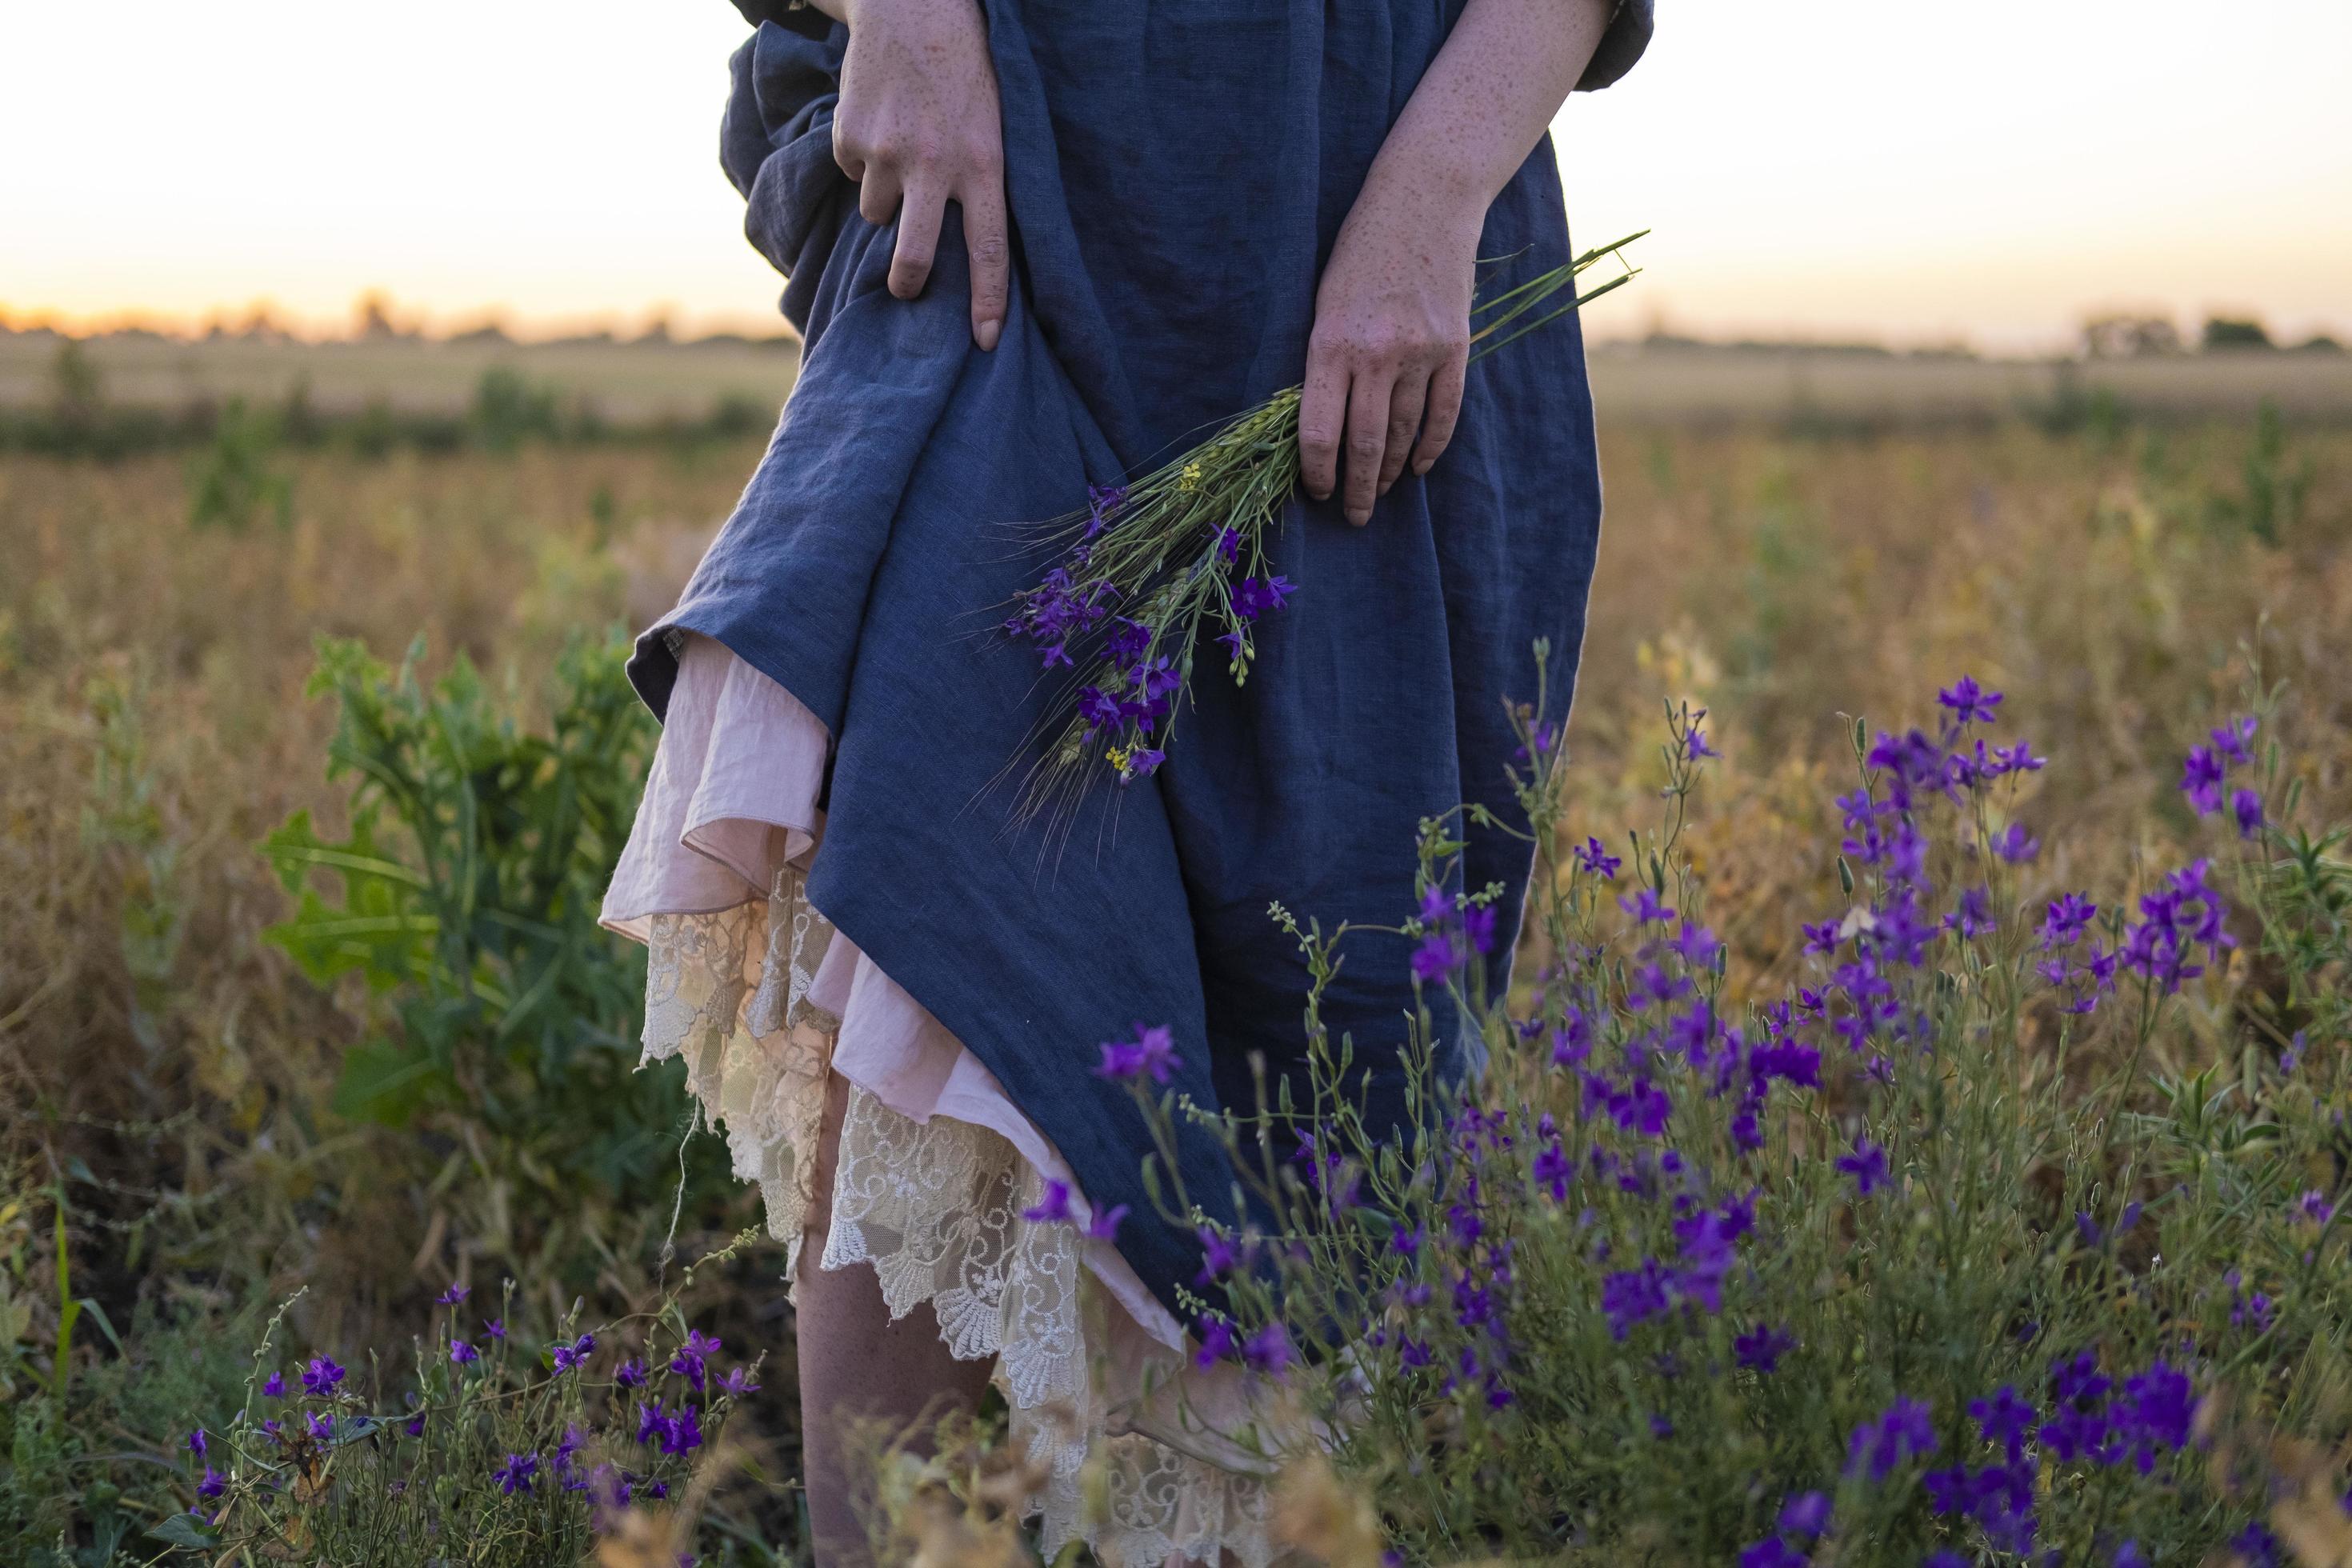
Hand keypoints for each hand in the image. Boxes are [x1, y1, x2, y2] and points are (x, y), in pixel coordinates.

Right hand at [830, 0, 1009, 349]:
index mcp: (983, 164)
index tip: (987, 343)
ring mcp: (887, 153)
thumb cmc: (964, 72)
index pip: (989, 249)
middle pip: (914, 255)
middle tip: (906, 288)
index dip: (988, 301)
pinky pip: (852, 173)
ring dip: (886, 197)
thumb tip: (959, 250)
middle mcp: (934, 165)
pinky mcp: (850, 137)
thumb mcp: (992, 125)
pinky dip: (862, 160)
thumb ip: (979, 183)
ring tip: (902, 151)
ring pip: (877, 213)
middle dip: (907, 283)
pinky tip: (881, 123)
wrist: (911, 7)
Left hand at [1298, 171, 1480, 524]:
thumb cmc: (1361, 245)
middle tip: (1353, 517)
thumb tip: (1321, 421)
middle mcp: (1376, 354)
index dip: (1317, 472)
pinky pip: (1443, 412)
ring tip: (1381, 492)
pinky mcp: (1454, 346)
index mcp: (1331, 343)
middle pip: (1365, 444)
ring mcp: (1420, 352)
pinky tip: (1418, 467)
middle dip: (1357, 489)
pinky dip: (1430, 446)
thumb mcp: (1325, 299)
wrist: (1426, 196)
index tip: (1317, 492)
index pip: (1319, 431)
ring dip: (1391, 470)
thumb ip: (1324, 359)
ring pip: (1404, 433)